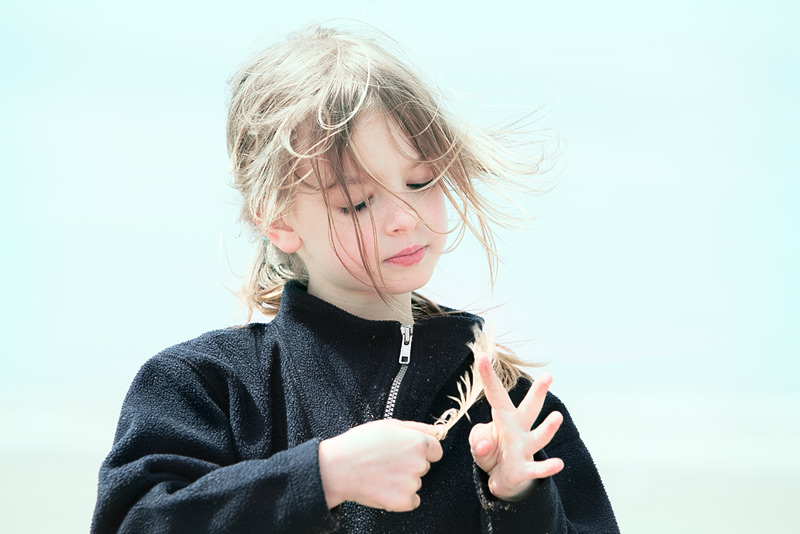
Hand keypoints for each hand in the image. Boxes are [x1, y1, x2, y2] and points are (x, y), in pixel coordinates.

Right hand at [319, 419, 442, 511]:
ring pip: (416, 483)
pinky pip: (412, 500)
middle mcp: (419, 463)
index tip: (404, 452)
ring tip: (381, 473)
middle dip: (410, 465)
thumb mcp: (390, 425)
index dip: (419, 450)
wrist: (339, 468)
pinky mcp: (404, 501)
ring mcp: (413, 483)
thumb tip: (441, 430)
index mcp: (418, 443)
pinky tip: (384, 487)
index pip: (435, 450)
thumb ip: (419, 427)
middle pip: (424, 466)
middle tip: (386, 461)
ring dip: (403, 481)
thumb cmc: (360, 443)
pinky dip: (400, 498)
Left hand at [469, 352, 564, 499]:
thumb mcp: (479, 444)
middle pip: (530, 408)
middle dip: (538, 393)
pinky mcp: (525, 469)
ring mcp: (524, 448)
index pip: (496, 394)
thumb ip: (479, 441)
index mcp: (504, 417)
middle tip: (548, 376)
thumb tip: (485, 445)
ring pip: (538, 437)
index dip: (488, 376)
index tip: (481, 356)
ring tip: (557, 416)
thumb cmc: (491, 452)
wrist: (503, 477)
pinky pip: (537, 469)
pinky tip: (558, 464)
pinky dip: (547, 468)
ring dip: (547, 428)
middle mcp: (518, 428)